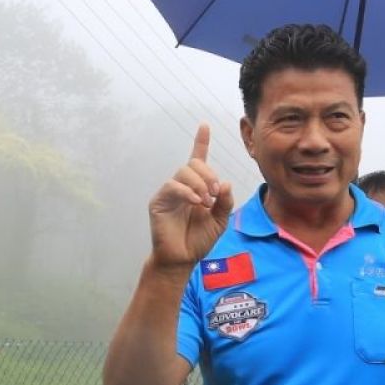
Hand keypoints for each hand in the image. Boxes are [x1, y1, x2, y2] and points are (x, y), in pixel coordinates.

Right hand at [148, 125, 231, 267]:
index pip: (198, 159)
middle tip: (215, 194)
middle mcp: (182, 186)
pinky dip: (186, 191)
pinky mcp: (159, 201)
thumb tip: (224, 182)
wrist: (183, 259)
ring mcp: (169, 193)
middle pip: (194, 164)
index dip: (200, 141)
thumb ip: (225, 202)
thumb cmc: (199, 240)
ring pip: (183, 172)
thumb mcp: (220, 221)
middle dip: (208, 174)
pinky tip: (196, 202)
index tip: (204, 125)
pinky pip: (172, 186)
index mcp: (197, 187)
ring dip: (199, 184)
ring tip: (205, 202)